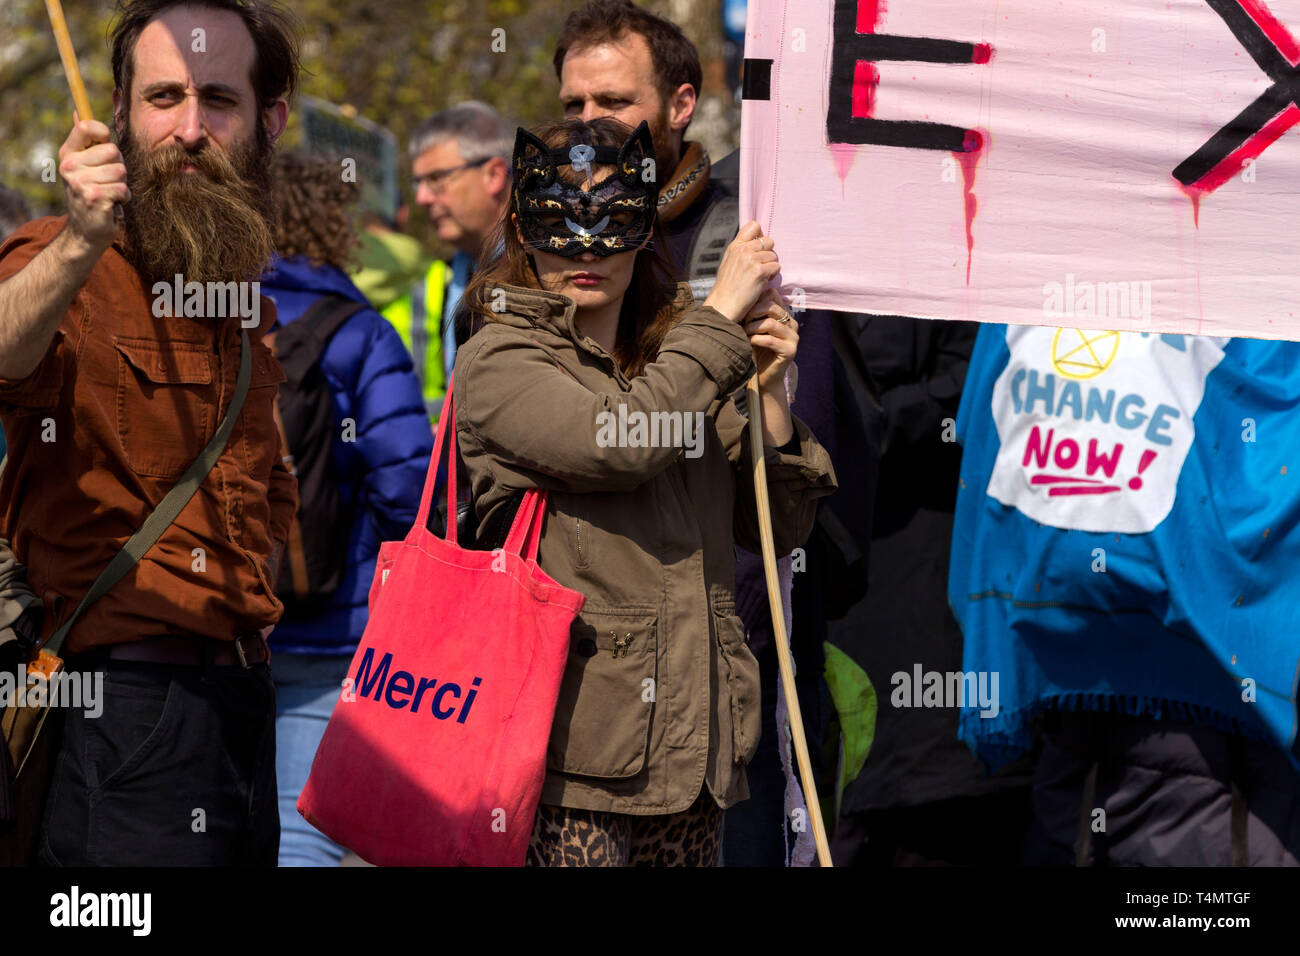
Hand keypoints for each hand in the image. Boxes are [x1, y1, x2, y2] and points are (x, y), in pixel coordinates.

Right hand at [58, 115, 128, 253]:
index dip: (103, 133)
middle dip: (118, 167)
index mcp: (68, 154)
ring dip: (121, 184)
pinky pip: (123, 189)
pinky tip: (112, 204)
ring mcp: (80, 182)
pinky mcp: (94, 198)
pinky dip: (124, 198)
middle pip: (114, 151)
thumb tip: (78, 112)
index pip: (87, 127)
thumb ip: (85, 141)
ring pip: (121, 171)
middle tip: (107, 181)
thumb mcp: (85, 166)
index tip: (104, 146)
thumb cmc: (92, 194)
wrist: (87, 230)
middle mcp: (70, 166)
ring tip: (109, 193)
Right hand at [703, 221, 780, 323]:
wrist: (723, 305)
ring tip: (760, 277)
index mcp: (735, 246)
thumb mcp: (729, 262)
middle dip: (768, 254)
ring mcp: (751, 260)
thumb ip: (741, 251)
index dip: (761, 235)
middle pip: (768, 241)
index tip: (759, 248)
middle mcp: (742, 250)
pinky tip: (762, 282)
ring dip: (771, 267)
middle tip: (761, 267)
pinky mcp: (759, 271)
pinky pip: (776, 267)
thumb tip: (758, 243)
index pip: (754, 226)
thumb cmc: (727, 288)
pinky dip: (772, 276)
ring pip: (774, 256)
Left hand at [742, 288, 797, 389]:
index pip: (772, 294)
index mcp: (785, 314)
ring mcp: (793, 337)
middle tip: (743, 322)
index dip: (756, 299)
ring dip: (752, 328)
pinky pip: (770, 340)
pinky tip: (749, 342)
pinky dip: (756, 340)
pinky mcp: (790, 351)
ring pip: (770, 323)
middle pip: (771, 306)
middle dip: (752, 313)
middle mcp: (792, 323)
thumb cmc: (756, 350)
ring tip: (744, 333)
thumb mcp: (754, 327)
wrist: (763, 377)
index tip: (744, 310)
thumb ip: (754, 312)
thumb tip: (741, 295)